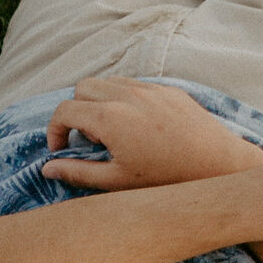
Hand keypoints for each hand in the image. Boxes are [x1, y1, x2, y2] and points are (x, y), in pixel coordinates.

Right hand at [41, 75, 262, 192]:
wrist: (215, 164)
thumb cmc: (164, 177)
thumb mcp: (114, 180)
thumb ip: (76, 171)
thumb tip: (47, 168)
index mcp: (109, 118)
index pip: (64, 110)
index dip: (54, 130)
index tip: (61, 150)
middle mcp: (127, 96)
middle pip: (83, 87)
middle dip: (75, 110)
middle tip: (86, 139)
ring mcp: (150, 89)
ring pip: (108, 82)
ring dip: (99, 102)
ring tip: (110, 131)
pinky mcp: (168, 90)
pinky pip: (135, 85)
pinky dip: (123, 99)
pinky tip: (135, 125)